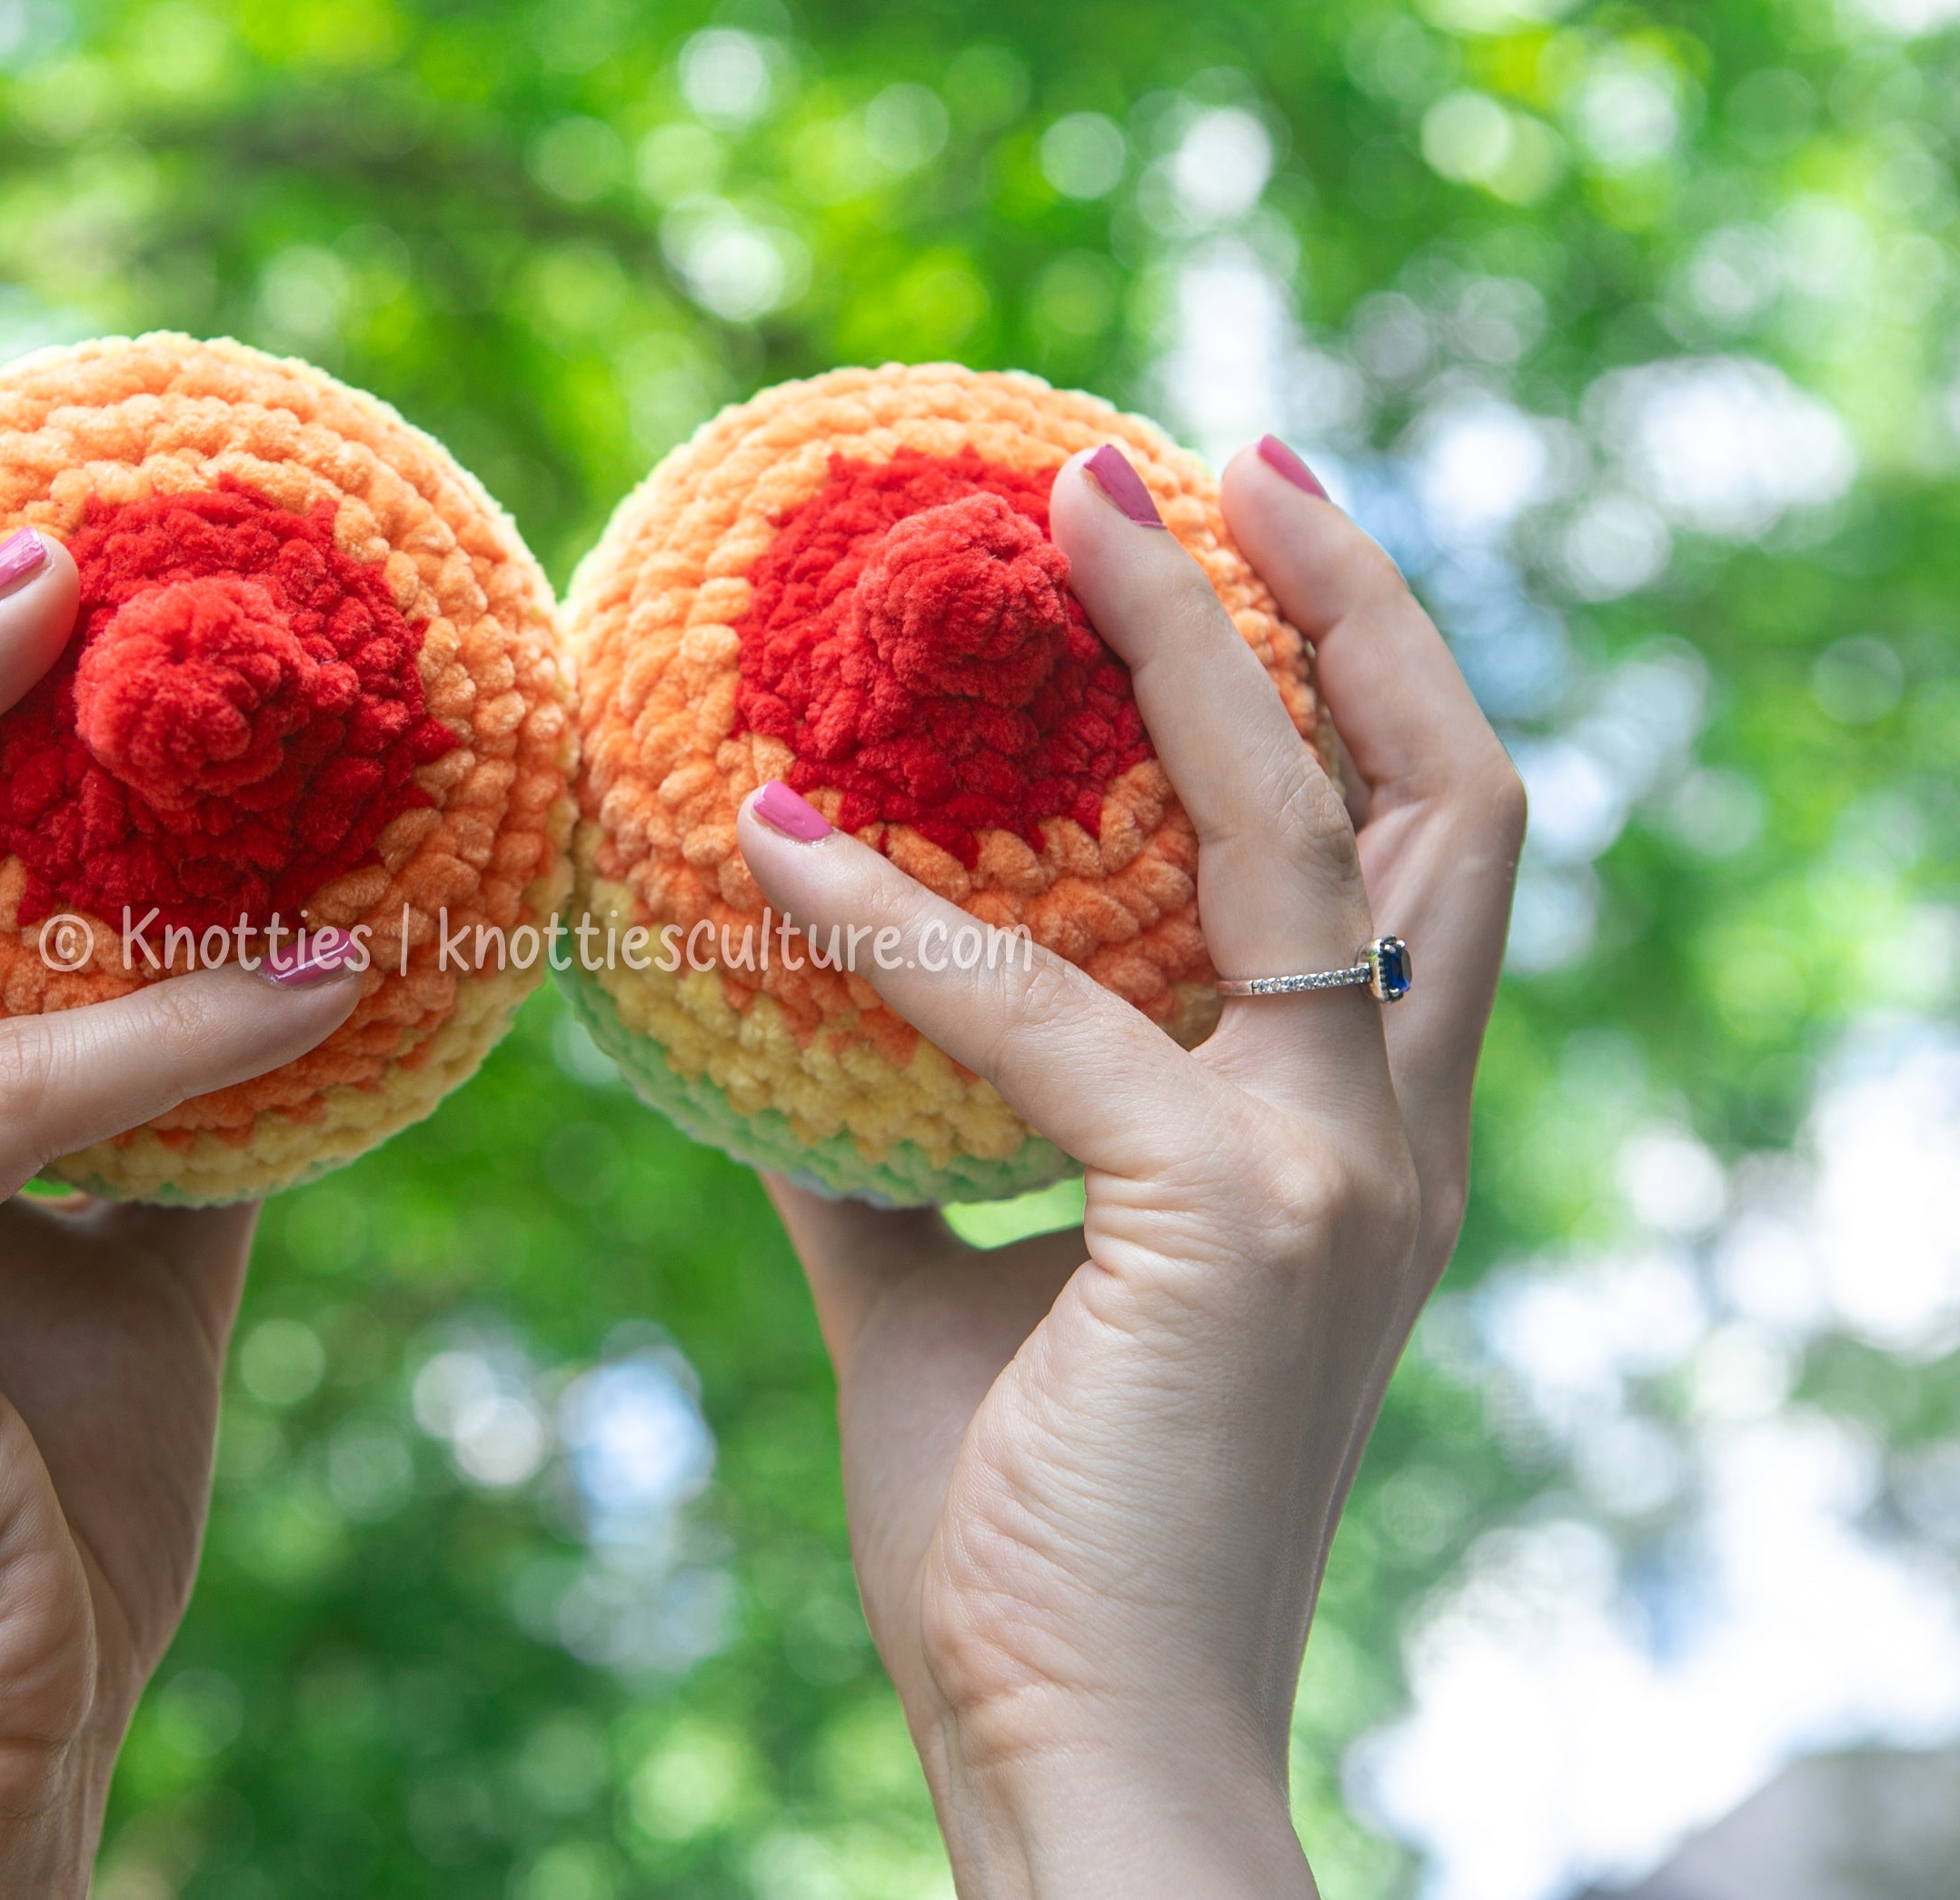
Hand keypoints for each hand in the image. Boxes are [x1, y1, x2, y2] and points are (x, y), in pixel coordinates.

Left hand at [743, 441, 1523, 1897]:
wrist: (1076, 1747)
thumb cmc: (1025, 1541)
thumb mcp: (945, 1293)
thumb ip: (887, 1136)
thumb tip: (770, 994)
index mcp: (1347, 1147)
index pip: (1406, 861)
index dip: (1342, 684)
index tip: (1217, 543)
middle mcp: (1387, 1135)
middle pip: (1444, 793)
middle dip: (1342, 602)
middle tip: (1192, 457)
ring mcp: (1332, 1172)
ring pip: (1310, 831)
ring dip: (1196, 644)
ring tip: (1074, 505)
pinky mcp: (1228, 1223)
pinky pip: (1041, 1009)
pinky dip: (897, 915)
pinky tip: (766, 844)